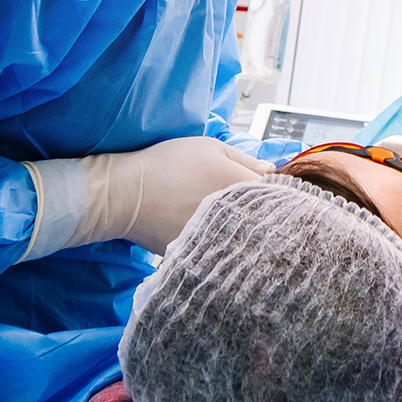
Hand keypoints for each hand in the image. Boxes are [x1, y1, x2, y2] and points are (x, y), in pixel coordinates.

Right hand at [70, 137, 271, 252]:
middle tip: (252, 208)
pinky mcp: (199, 254)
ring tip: (231, 222)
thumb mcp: (208, 147)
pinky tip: (213, 236)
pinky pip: (220, 250)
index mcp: (239, 185)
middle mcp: (233, 215)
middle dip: (264, 213)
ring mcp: (217, 237)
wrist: (125, 194)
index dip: (276, 191)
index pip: (275, 192)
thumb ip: (245, 159)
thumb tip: (271, 169)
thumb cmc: (167, 163)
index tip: (271, 191)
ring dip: (243, 231)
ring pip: (243, 237)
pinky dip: (221, 244)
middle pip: (263, 219)